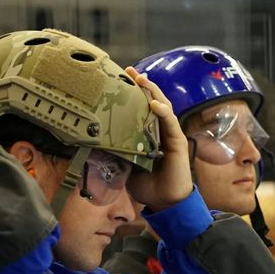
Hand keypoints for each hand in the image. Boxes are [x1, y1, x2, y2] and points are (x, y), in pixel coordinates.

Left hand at [122, 66, 192, 211]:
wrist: (165, 202)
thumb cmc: (147, 185)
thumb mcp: (127, 164)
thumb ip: (118, 150)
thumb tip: (97, 140)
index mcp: (149, 134)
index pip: (143, 108)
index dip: (134, 93)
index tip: (121, 78)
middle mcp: (161, 130)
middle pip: (154, 101)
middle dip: (143, 85)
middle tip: (130, 71)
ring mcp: (171, 135)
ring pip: (163, 107)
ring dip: (153, 91)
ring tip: (142, 79)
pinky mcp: (178, 143)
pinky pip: (170, 124)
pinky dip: (163, 112)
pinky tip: (154, 104)